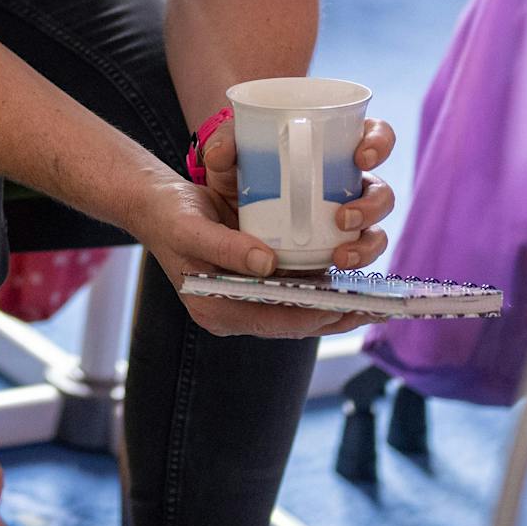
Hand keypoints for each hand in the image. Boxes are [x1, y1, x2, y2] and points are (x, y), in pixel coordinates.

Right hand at [136, 175, 374, 338]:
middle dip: (331, 317)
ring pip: (295, 312)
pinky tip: (342, 282)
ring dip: (330, 307)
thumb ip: (226, 248)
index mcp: (215, 310)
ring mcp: (243, 298)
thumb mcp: (190, 228)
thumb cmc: (169, 215)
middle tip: (371, 309)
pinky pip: (290, 295)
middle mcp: (233, 311)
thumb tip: (267, 265)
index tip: (344, 307)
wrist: (155, 203)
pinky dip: (316, 291)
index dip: (311, 316)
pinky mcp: (252, 282)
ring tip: (367, 302)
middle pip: (290, 323)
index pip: (272, 321)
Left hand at [201, 116, 396, 270]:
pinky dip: (356, 262)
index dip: (379, 142)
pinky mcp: (335, 248)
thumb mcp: (225, 159)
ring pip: (376, 230)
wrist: (220, 218)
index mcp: (331, 150)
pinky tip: (337, 264)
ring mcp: (345, 220)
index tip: (361, 157)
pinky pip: (360, 256)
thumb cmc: (234, 176)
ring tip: (340, 254)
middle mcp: (345, 185)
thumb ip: (222, 147)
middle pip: (380, 191)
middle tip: (344, 217)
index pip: (372, 135)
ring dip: (367, 243)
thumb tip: (222, 152)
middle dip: (374, 205)